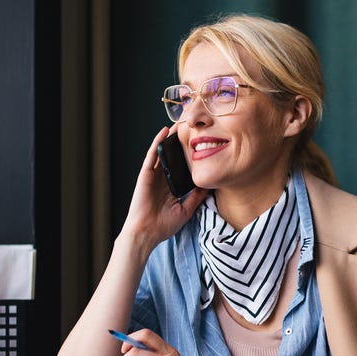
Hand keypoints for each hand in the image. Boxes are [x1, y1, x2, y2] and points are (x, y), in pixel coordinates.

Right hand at [119, 126, 207, 254]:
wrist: (146, 233)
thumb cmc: (163, 225)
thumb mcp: (186, 209)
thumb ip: (197, 197)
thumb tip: (211, 186)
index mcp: (171, 186)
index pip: (182, 166)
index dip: (190, 154)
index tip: (202, 143)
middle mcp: (162, 178)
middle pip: (173, 155)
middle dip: (182, 141)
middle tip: (193, 127)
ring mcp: (153, 175)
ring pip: (163, 151)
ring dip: (170, 137)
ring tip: (180, 122)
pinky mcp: (145, 174)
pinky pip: (152, 155)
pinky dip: (157, 142)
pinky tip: (164, 131)